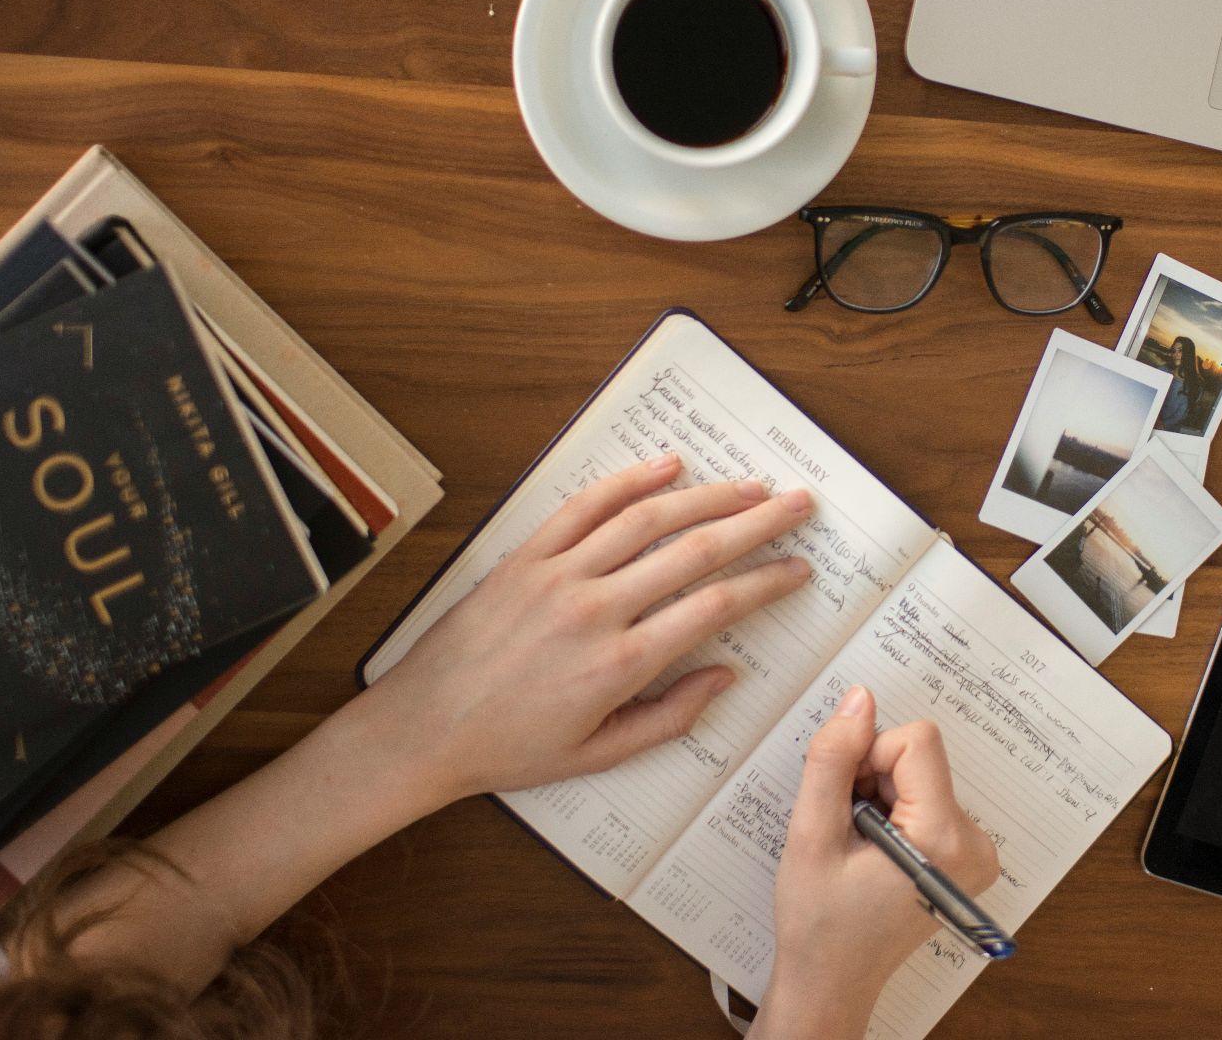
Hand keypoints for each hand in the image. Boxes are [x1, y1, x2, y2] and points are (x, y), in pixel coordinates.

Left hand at [368, 453, 813, 803]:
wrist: (423, 728)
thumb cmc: (510, 748)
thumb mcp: (600, 754)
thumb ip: (670, 717)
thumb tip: (726, 676)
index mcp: (620, 664)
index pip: (715, 607)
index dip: (767, 583)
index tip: (798, 569)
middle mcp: (595, 610)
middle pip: (695, 551)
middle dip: (757, 523)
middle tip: (798, 505)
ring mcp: (558, 576)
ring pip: (647, 519)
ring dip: (707, 496)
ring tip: (750, 485)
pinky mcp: (525, 557)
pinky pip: (584, 507)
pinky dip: (629, 481)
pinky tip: (668, 467)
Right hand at [755, 687, 999, 1039]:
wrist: (833, 981)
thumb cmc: (819, 923)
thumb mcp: (811, 836)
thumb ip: (833, 760)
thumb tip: (859, 700)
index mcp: (944, 839)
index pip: (916, 742)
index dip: (868, 757)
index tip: (845, 801)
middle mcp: (974, 844)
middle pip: (920, 757)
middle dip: (872, 779)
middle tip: (846, 830)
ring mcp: (975, 852)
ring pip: (920, 774)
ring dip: (879, 796)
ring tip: (857, 847)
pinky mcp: (965, 855)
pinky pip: (927, 797)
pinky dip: (893, 811)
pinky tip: (873, 851)